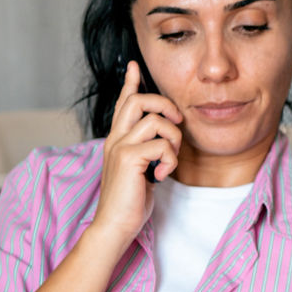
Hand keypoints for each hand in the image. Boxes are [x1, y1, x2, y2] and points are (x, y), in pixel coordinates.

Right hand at [92, 61, 182, 244]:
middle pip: (139, 100)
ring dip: (173, 139)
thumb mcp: (140, 170)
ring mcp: (119, 147)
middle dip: (164, 105)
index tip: (134, 65)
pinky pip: (161, 145)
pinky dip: (170, 159)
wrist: (114, 225)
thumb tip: (164, 140)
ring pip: (155, 120)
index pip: (123, 103)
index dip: (130, 83)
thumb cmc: (130, 201)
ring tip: (169, 160)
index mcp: (117, 139)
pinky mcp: (128, 159)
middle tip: (177, 121)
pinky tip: (163, 175)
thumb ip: (146, 152)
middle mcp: (115, 139)